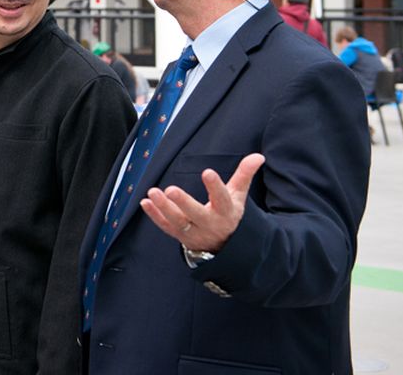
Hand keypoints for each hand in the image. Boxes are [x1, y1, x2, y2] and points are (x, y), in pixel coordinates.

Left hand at [139, 153, 264, 253]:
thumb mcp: (238, 196)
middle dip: (183, 203)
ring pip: (177, 222)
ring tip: (152, 192)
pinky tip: (144, 202)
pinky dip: (154, 216)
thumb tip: (258, 156)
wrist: (224, 246)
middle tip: (171, 189)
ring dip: (164, 208)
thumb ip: (244, 175)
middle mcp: (209, 223)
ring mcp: (193, 232)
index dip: (215, 187)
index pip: (222, 199)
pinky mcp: (180, 236)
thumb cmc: (229, 213)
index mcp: (226, 212)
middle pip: (196, 214)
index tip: (207, 172)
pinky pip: (165, 227)